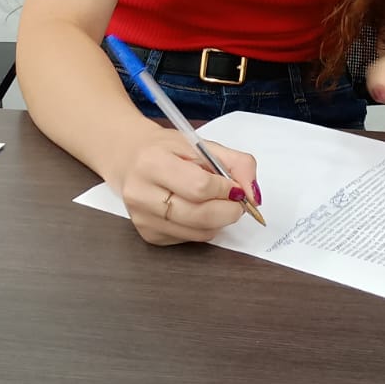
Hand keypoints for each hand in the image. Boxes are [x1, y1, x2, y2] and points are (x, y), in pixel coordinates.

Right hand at [111, 126, 259, 245]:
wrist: (131, 159)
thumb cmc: (168, 150)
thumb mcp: (202, 144)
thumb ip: (236, 163)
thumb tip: (253, 195)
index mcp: (152, 162)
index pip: (200, 187)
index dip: (226, 189)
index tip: (235, 186)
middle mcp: (141, 193)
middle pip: (199, 215)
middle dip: (229, 210)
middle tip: (237, 201)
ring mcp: (142, 218)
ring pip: (198, 232)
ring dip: (218, 221)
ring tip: (216, 202)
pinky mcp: (148, 235)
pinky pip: (189, 239)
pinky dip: (203, 228)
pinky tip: (196, 210)